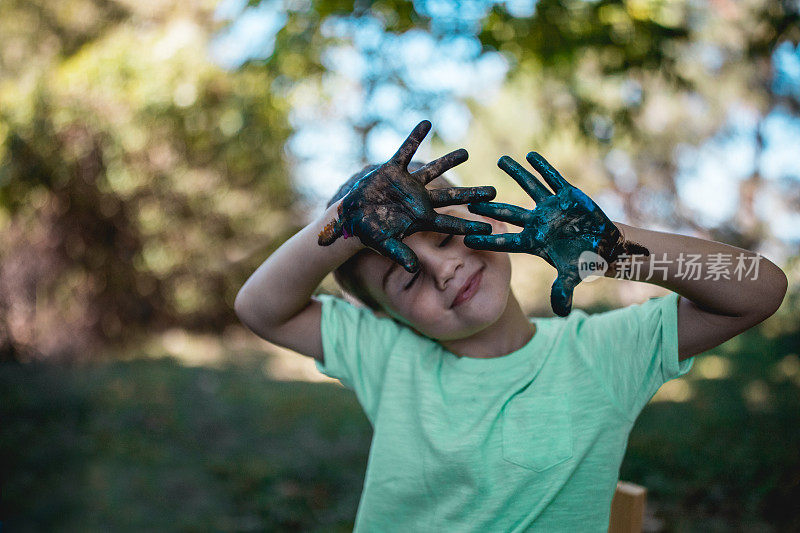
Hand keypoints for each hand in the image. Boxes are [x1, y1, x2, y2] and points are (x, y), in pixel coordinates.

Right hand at [318, 120, 495, 271]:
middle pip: (452, 197)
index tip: (490, 228)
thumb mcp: (384, 245)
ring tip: (467, 152)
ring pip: (433, 170)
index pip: (450, 223)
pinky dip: (415, 137)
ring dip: (449, 161)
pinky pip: (406, 150)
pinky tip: (427, 123)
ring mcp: (408, 184)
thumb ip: (400, 254)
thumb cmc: (370, 234)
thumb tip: (413, 269)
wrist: (352, 218)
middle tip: (495, 192)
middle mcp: (419, 200)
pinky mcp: (393, 170)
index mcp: (421, 219)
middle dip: (473, 194)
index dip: (469, 225)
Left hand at [464, 152, 648, 315]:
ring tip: (500, 160)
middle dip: (490, 208)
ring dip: (516, 174)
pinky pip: (553, 179)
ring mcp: (551, 207)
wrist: (602, 246)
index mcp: (534, 242)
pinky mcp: (567, 195)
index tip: (466, 239)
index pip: (506, 242)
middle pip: (509, 213)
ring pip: (529, 188)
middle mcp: (537, 222)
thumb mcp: (573, 276)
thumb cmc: (582, 262)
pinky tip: (530, 155)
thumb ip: (563, 291)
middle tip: (470, 201)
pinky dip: (544, 168)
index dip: (488, 241)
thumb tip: (561, 312)